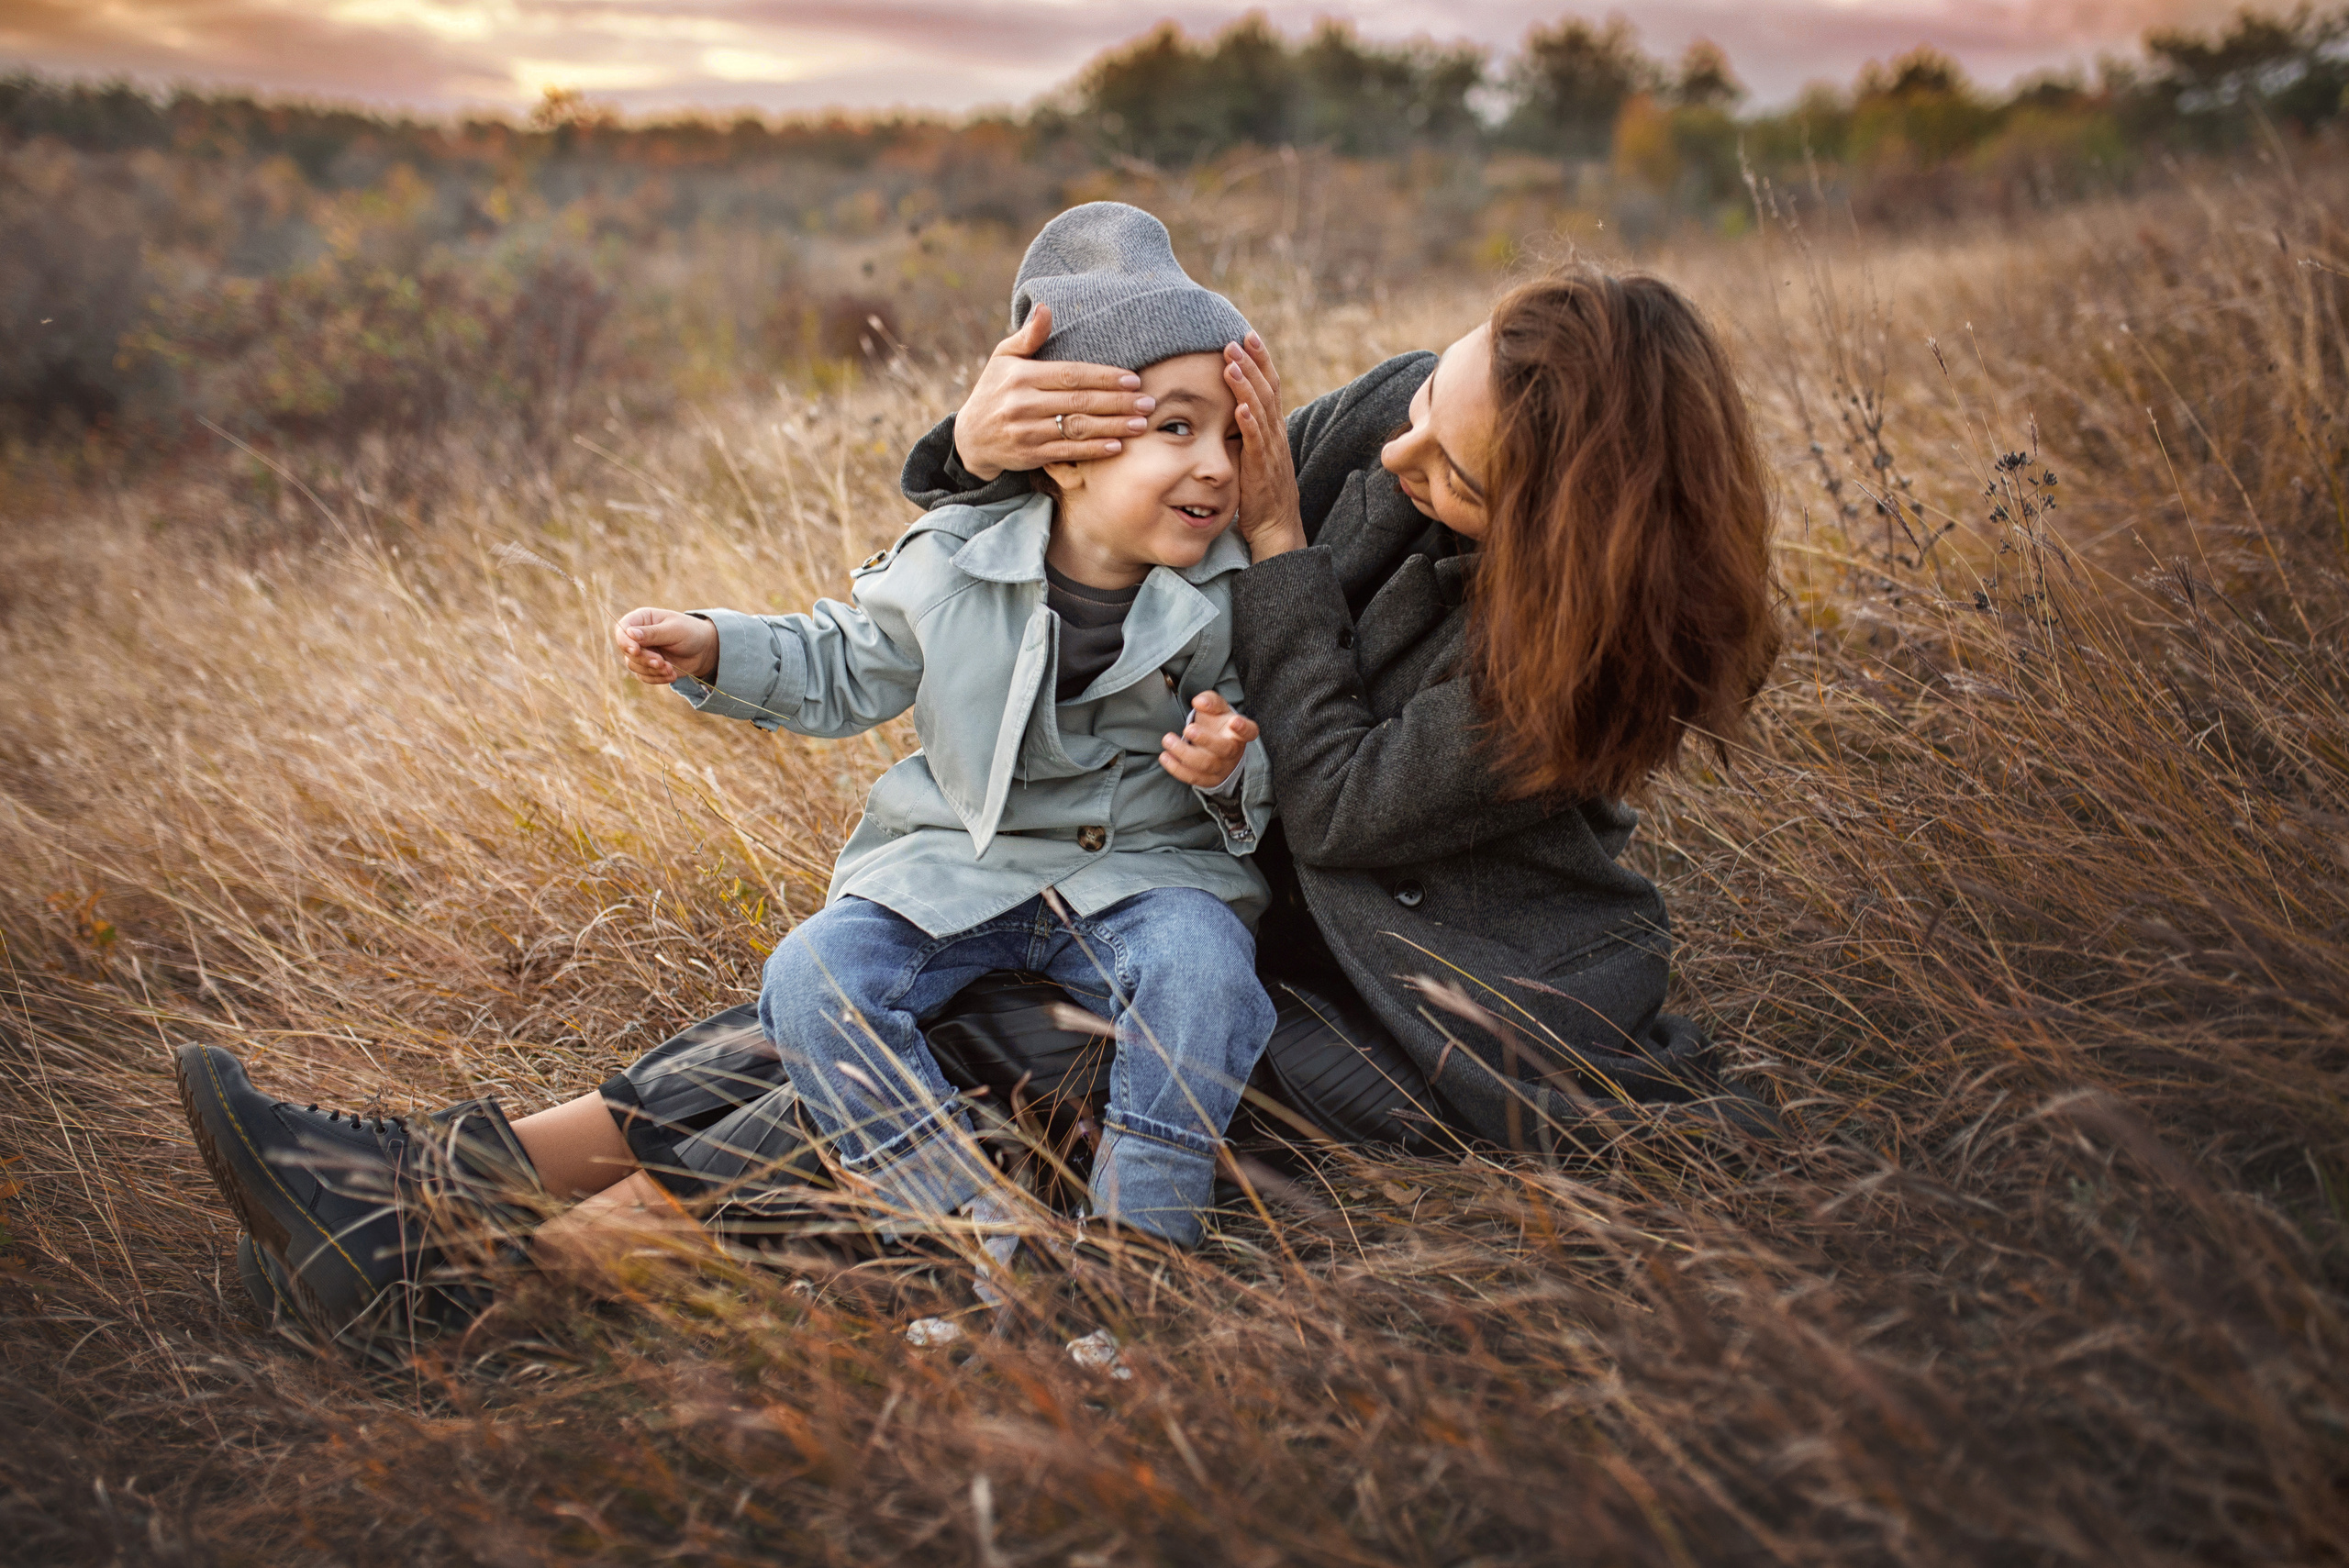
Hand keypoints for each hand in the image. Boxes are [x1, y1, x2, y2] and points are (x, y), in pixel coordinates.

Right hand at [613, 607, 716, 684]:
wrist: (704, 650)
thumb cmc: (690, 633)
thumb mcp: (674, 630)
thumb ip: (652, 633)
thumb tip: (629, 633)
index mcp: (641, 619)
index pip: (621, 630)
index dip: (625, 641)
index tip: (636, 650)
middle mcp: (637, 636)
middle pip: (628, 651)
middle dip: (645, 659)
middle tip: (662, 662)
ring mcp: (642, 652)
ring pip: (634, 665)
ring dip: (652, 670)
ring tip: (670, 669)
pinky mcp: (647, 666)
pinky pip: (644, 676)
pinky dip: (657, 678)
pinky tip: (671, 675)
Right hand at [952, 304, 1153, 480]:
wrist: (970, 437)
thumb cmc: (995, 390)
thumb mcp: (1003, 358)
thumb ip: (1029, 336)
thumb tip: (1046, 307)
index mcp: (1021, 376)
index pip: (1071, 375)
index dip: (1104, 377)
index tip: (1133, 379)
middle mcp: (1023, 404)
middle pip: (1079, 402)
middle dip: (1117, 402)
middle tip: (1148, 402)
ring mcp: (1027, 431)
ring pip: (1077, 428)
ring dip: (1113, 427)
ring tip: (1140, 424)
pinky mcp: (1030, 455)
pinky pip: (1068, 452)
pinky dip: (1093, 450)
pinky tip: (1117, 446)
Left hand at [1159, 690, 1258, 788]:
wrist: (1215, 747)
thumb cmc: (1217, 724)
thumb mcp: (1217, 708)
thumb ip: (1209, 700)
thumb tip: (1199, 702)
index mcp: (1239, 733)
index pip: (1249, 731)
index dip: (1243, 728)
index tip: (1234, 721)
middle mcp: (1233, 752)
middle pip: (1224, 749)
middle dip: (1206, 740)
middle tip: (1188, 729)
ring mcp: (1222, 768)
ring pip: (1206, 765)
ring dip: (1184, 753)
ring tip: (1168, 740)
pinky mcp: (1208, 780)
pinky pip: (1193, 777)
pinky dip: (1177, 768)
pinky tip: (1165, 756)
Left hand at [1225, 333, 1305, 561]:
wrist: (1275, 528)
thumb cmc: (1260, 493)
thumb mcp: (1253, 455)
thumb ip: (1246, 432)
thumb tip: (1230, 409)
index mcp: (1273, 429)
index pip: (1269, 386)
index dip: (1260, 360)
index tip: (1247, 336)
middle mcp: (1276, 434)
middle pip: (1267, 390)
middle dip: (1252, 363)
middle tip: (1235, 339)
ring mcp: (1271, 451)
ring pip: (1261, 410)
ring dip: (1246, 385)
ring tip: (1231, 363)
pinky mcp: (1262, 470)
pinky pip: (1256, 443)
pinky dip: (1249, 423)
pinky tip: (1240, 407)